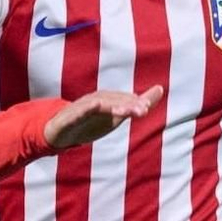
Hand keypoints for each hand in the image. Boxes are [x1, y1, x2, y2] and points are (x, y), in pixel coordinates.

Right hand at [44, 86, 163, 148]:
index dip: (135, 104)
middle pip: (113, 101)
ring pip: (97, 105)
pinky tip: (93, 106)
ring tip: (124, 112)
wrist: (60, 131)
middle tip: (142, 110)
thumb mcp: (118, 114)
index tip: (146, 108)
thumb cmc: (92, 121)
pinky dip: (84, 109)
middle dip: (127, 105)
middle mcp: (95, 100)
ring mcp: (81, 108)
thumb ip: (139, 103)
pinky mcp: (68, 118)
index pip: (124, 101)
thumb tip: (161, 89)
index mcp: (108, 100)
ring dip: (110, 106)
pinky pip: (76, 113)